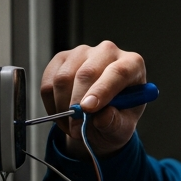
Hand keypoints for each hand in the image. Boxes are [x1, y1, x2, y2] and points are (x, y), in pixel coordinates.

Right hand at [40, 41, 146, 158]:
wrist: (100, 117)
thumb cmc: (117, 118)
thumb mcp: (122, 128)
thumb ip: (115, 124)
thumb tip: (102, 117)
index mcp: (133, 64)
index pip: (118, 72)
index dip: (102, 90)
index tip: (88, 109)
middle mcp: (108, 52)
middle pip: (86, 74)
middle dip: (77, 105)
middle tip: (76, 129)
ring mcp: (83, 52)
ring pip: (63, 79)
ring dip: (63, 108)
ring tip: (71, 125)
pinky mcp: (62, 58)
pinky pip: (48, 83)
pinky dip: (51, 105)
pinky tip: (62, 115)